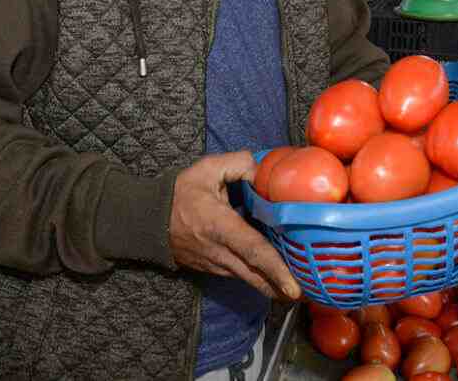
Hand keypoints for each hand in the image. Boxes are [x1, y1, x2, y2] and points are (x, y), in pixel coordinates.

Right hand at [168, 151, 300, 300]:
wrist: (147, 221)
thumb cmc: (179, 194)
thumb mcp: (206, 169)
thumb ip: (237, 163)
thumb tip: (263, 168)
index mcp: (220, 226)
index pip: (252, 250)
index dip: (275, 268)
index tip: (294, 285)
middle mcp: (219, 251)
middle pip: (256, 276)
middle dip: (282, 288)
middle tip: (310, 294)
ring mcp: (216, 264)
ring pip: (249, 280)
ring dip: (274, 287)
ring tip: (301, 289)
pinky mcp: (214, 268)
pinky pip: (241, 276)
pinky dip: (260, 279)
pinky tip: (278, 278)